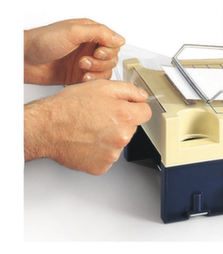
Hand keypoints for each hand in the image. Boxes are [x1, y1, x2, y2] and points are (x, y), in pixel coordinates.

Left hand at [24, 18, 125, 84]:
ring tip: (82, 68)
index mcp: (90, 32)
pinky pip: (96, 80)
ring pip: (106, 69)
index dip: (109, 49)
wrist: (23, 60)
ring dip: (97, 71)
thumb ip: (99, 33)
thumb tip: (119, 38)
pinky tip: (82, 78)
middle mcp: (89, 46)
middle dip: (101, 61)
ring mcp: (85, 61)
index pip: (113, 41)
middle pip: (112, 57)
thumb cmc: (42, 41)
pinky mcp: (79, 75)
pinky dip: (93, 81)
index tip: (98, 51)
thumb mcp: (73, 31)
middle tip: (85, 61)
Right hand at [24, 80, 151, 174]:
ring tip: (90, 127)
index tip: (127, 107)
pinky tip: (87, 140)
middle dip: (121, 120)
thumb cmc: (69, 107)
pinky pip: (107, 156)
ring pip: (119, 142)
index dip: (136, 107)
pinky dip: (100, 150)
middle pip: (132, 127)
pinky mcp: (100, 166)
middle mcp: (121, 137)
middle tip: (100, 115)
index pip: (146, 112)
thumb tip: (142, 95)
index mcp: (125, 116)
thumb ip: (128, 90)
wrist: (46, 127)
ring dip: (110, 136)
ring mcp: (111, 154)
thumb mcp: (102, 87)